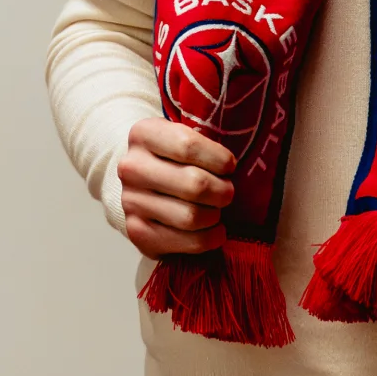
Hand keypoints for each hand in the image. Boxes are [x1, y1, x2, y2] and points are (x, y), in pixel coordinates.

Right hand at [117, 118, 234, 255]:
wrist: (146, 185)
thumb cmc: (178, 159)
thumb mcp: (188, 136)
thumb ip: (210, 138)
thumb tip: (246, 158)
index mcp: (144, 134)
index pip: (188, 146)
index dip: (220, 160)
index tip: (230, 166)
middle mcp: (131, 167)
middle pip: (194, 184)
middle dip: (223, 191)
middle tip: (227, 192)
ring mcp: (130, 201)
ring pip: (192, 217)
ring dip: (215, 215)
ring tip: (217, 210)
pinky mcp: (137, 231)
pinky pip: (188, 242)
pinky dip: (210, 238)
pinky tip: (213, 230)